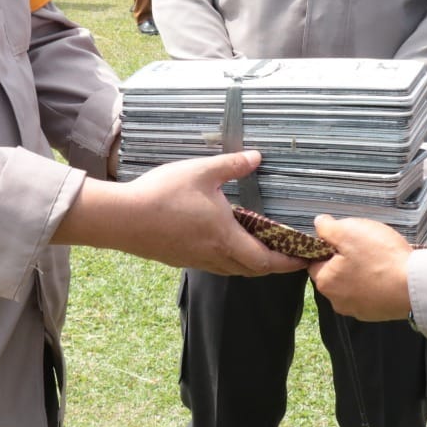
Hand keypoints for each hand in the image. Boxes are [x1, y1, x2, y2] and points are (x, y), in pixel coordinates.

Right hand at [57, 151, 304, 276]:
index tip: (303, 259)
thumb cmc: (163, 194)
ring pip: (233, 269)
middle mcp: (214, 254)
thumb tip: (258, 157)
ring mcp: (196, 259)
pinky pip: (214, 264)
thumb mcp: (202, 171)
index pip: (265, 260)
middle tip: (288, 253)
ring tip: (262, 246)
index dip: (288, 262)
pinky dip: (230, 258)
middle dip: (273, 264)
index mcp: (225, 236)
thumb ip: (232, 165)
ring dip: (251, 262)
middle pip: (252, 269)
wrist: (122, 218)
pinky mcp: (180, 258)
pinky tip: (225, 240)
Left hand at [306, 214, 412, 321]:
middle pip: (335, 272)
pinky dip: (375, 284)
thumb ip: (327, 227)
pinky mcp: (375, 314)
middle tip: (366, 247)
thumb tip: (319, 225)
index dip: (330, 245)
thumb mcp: (349, 232)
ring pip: (353, 284)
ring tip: (380, 260)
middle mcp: (336, 301)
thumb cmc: (379, 258)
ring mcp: (357, 310)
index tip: (348, 239)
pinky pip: (370, 293)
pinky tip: (388, 274)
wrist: (414, 287)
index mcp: (325, 281)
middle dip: (347, 259)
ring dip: (362, 272)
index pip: (317, 259)